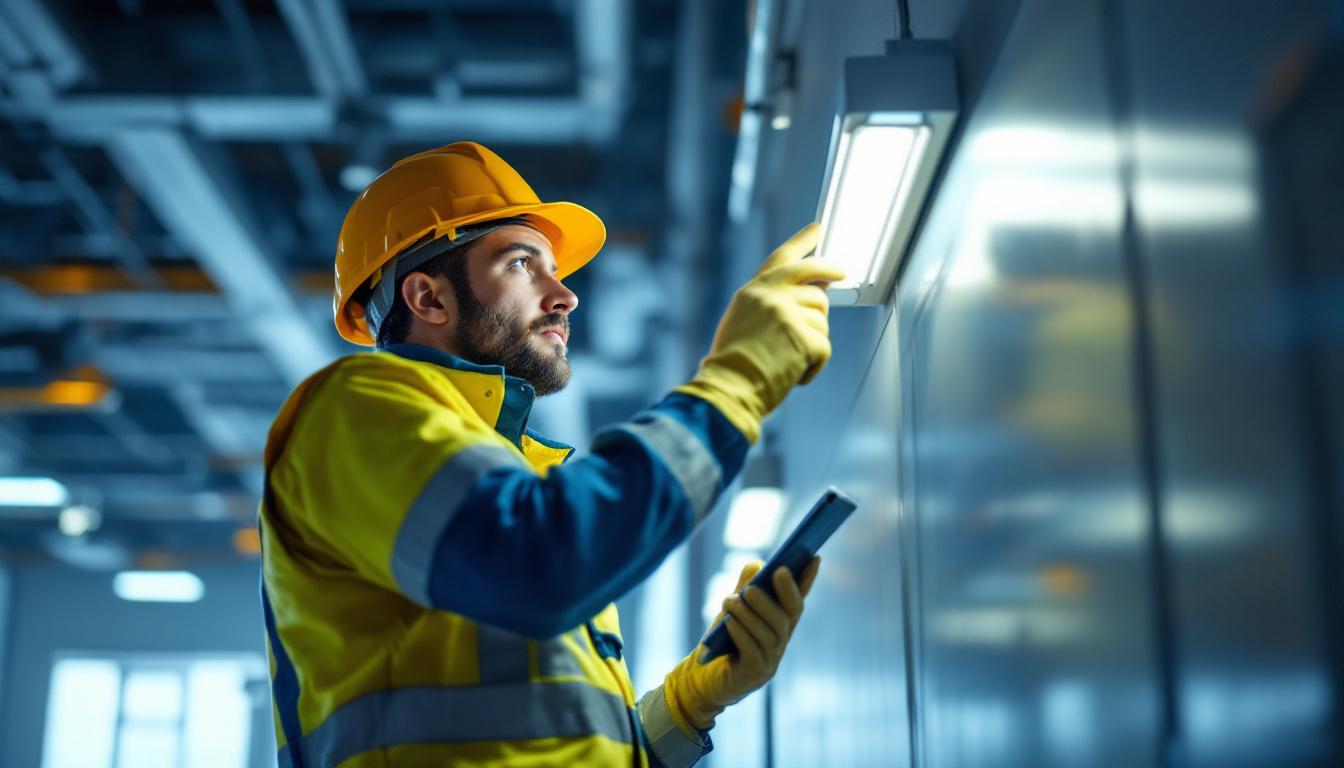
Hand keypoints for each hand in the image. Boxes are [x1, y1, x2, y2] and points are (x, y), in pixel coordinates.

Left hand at [664, 556, 821, 729]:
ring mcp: (770, 661)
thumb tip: (757, 565)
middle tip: (766, 576)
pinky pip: (752, 651)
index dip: (807, 581)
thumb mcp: (732, 610)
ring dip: (750, 613)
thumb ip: (745, 588)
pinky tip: (730, 621)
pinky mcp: (754, 674)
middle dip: (781, 593)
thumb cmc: (722, 642)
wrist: (703, 679)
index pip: (797, 600)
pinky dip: (741, 633)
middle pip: (787, 616)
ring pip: (769, 633)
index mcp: (779, 625)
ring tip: (733, 599)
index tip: (814, 556)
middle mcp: (780, 643)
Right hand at [675, 223, 845, 442]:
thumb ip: (770, 303)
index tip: (817, 228)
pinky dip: (814, 366)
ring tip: (790, 358)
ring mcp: (787, 312)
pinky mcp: (803, 335)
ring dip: (814, 341)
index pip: (782, 258)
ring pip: (822, 318)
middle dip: (830, 276)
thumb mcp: (743, 321)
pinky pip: (824, 346)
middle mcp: (770, 295)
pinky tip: (794, 374)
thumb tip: (812, 292)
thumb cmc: (733, 364)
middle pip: (814, 282)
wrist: (729, 388)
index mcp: (752, 291)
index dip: (802, 242)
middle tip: (841, 274)